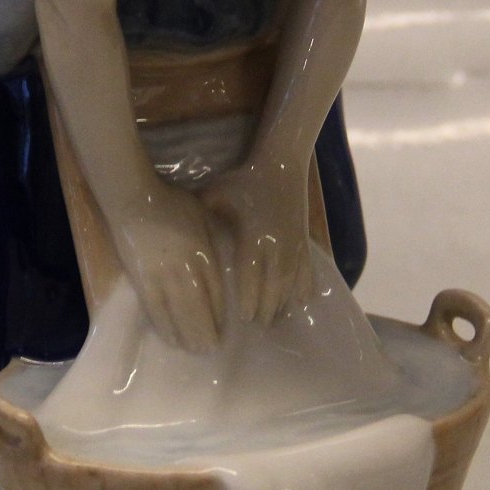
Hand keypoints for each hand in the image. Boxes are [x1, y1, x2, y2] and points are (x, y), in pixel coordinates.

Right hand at [111, 182, 225, 351]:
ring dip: (187, 335)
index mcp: (202, 253)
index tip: (225, 329)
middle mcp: (184, 269)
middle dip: (206, 332)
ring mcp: (160, 277)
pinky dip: (164, 328)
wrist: (133, 201)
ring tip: (195, 351)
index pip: (215, 291)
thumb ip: (213, 241)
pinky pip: (155, 311)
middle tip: (212, 350)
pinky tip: (170, 339)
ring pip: (177, 314)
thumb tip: (222, 263)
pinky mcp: (141, 282)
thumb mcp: (203, 217)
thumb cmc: (172, 204)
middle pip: (198, 308)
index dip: (220, 314)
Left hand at [205, 160, 313, 324]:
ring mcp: (294, 243)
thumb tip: (180, 233)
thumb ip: (202, 213)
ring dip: (284, 303)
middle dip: (267, 308)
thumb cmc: (244, 179)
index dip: (249, 298)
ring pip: (291, 281)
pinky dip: (305, 287)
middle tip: (258, 326)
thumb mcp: (217, 193)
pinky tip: (302, 302)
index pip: (251, 275)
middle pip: (274, 285)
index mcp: (253, 235)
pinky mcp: (305, 240)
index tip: (244, 318)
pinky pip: (308, 269)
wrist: (282, 163)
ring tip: (276, 320)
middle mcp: (276, 243)